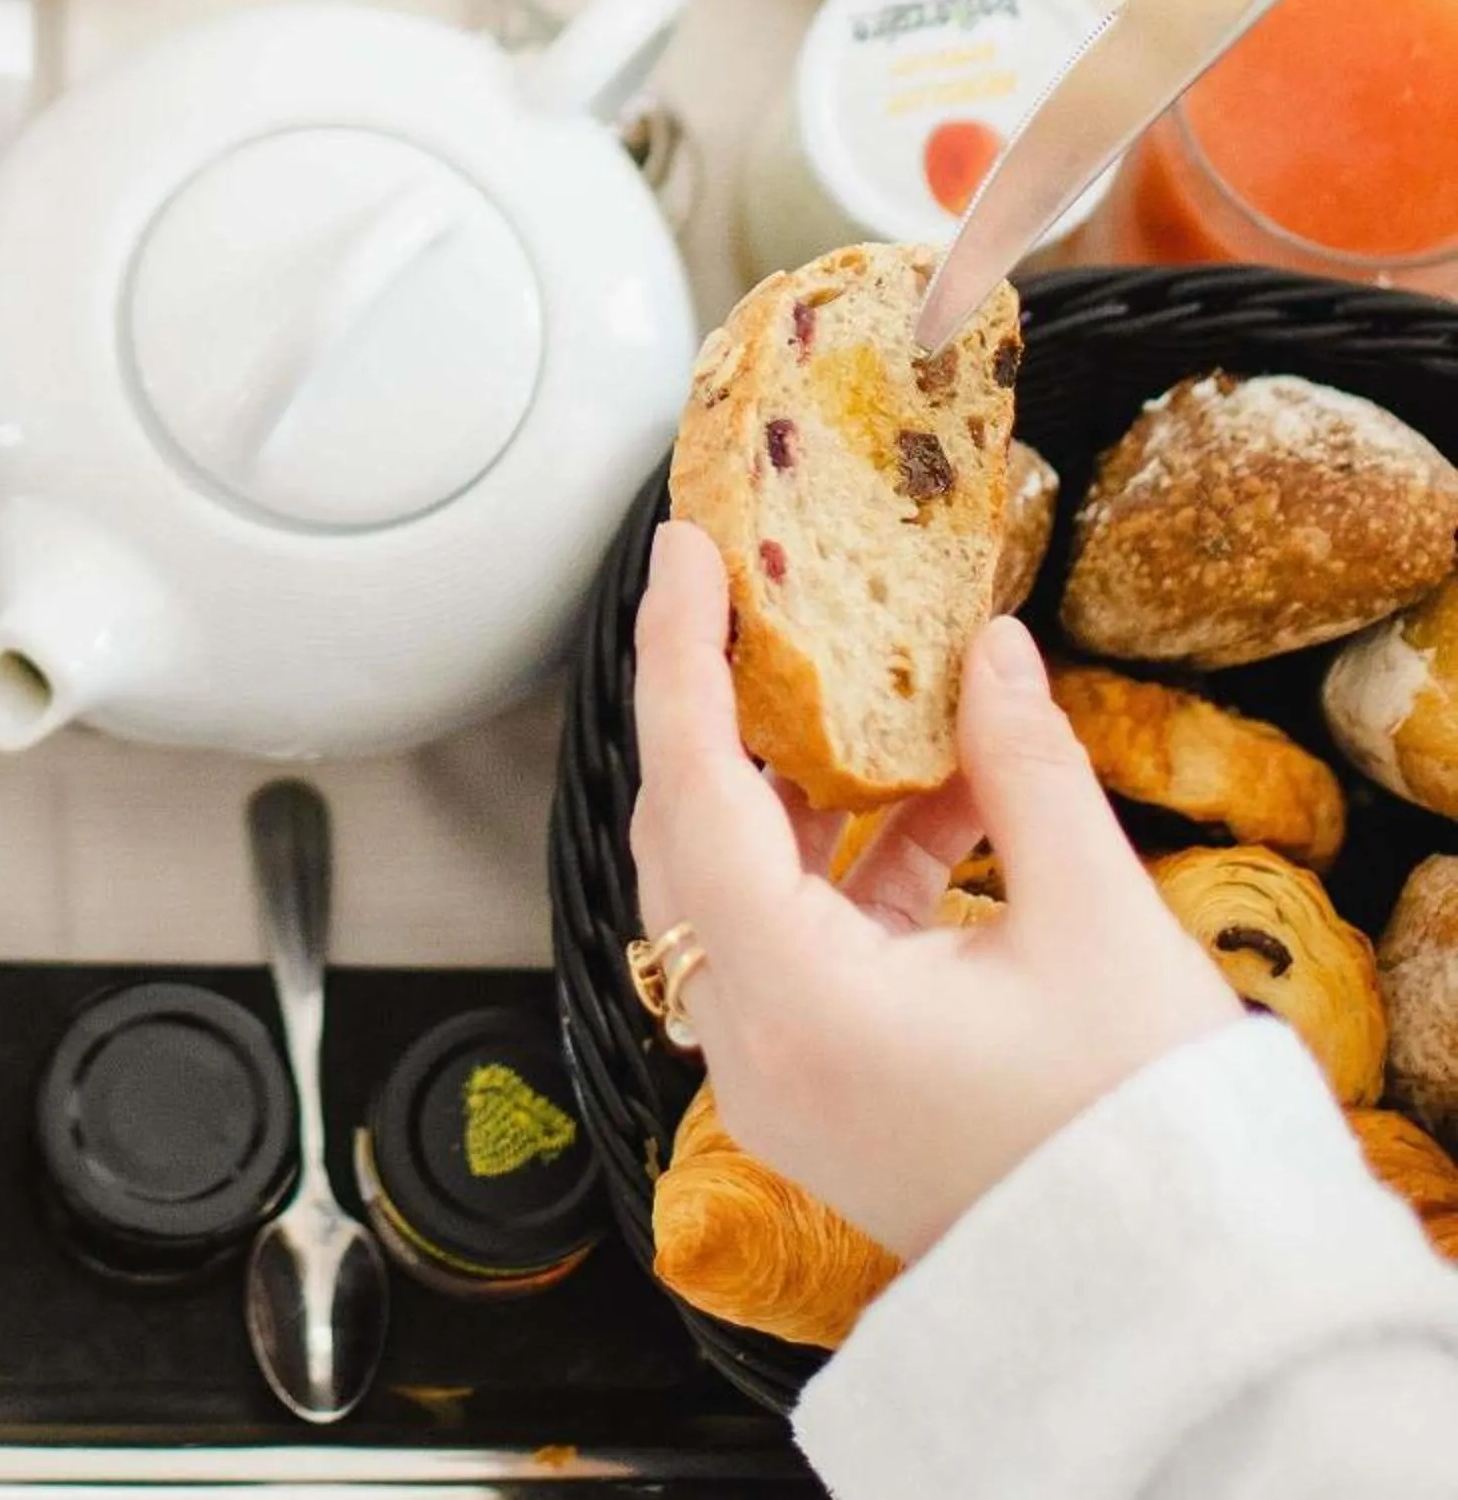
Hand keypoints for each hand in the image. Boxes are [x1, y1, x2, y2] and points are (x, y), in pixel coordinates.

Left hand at [629, 522, 1239, 1261]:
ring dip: (800, 789)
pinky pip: (794, 942)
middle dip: (723, 712)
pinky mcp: (819, 1085)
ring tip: (871, 696)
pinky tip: (934, 798)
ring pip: (737, 887)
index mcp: (788, 999)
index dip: (681, 656)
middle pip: (688, 835)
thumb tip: (986, 650)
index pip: (692, 787)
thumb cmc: (1136, 1131)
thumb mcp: (1097, 921)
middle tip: (755, 605)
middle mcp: (750, 1040)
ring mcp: (775, 1071)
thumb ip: (1024, 766)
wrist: (1177, 1299)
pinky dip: (847, 863)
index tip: (681, 556)